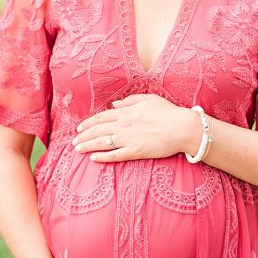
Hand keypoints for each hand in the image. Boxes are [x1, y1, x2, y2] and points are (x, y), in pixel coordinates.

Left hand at [72, 93, 199, 162]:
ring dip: (88, 146)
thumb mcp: (147, 99)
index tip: (80, 128)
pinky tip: (93, 158)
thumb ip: (128, 101)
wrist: (183, 127)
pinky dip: (103, 157)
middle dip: (84, 136)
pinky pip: (115, 155)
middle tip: (74, 141)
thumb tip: (113, 104)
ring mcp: (129, 138)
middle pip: (98, 130)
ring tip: (78, 149)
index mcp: (126, 112)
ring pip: (102, 142)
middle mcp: (124, 124)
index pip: (101, 117)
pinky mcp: (136, 151)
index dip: (88, 123)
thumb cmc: (168, 111)